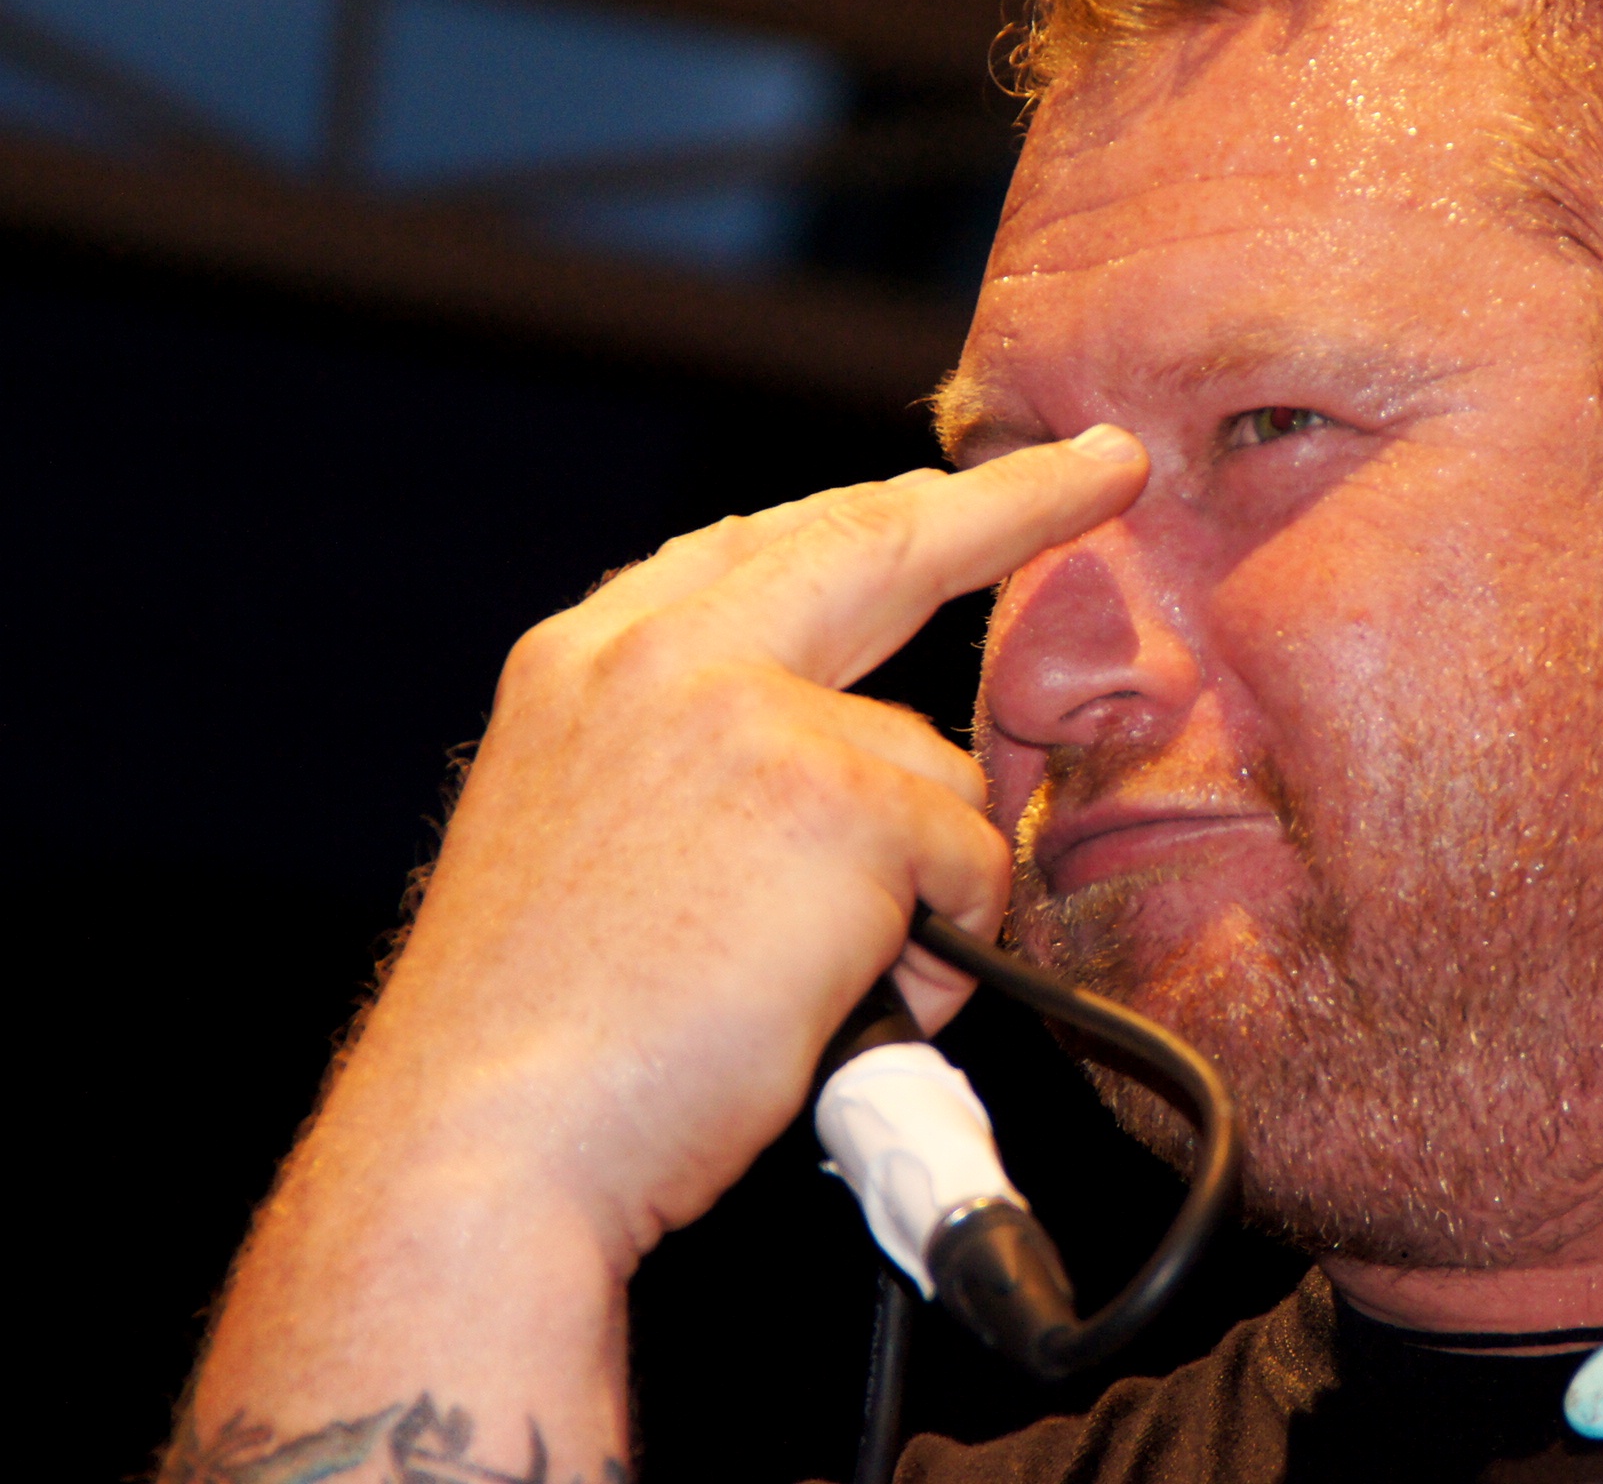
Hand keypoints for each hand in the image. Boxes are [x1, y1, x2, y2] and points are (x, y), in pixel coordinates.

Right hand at [329, 425, 1146, 1263]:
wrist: (484, 1145)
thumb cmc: (539, 1044)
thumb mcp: (584, 849)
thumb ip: (698, 770)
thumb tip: (860, 766)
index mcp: (586, 666)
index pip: (756, 546)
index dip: (864, 515)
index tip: (937, 488)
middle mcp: (662, 657)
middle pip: (877, 537)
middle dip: (1011, 500)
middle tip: (1102, 472)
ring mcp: (753, 713)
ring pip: (937, 770)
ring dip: (922, 885)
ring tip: (813, 986)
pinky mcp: (840, 799)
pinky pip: (969, 863)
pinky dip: (943, 952)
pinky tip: (841, 1003)